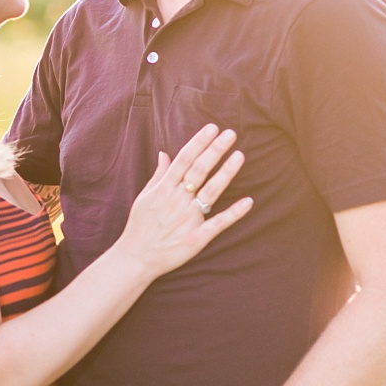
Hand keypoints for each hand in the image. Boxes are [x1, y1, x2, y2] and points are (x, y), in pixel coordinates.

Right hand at [113, 124, 251, 279]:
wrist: (137, 257)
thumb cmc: (140, 226)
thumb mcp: (144, 197)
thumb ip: (158, 175)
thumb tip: (165, 154)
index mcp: (164, 189)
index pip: (184, 159)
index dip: (199, 142)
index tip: (212, 128)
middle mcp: (177, 200)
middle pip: (199, 170)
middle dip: (215, 150)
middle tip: (230, 134)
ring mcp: (189, 218)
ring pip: (211, 191)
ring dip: (226, 173)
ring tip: (239, 155)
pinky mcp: (198, 237)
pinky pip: (219, 223)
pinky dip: (234, 212)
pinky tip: (248, 201)